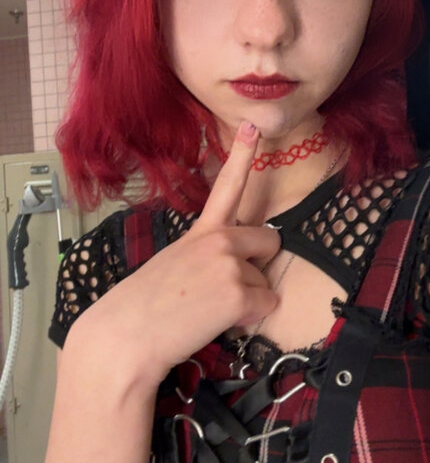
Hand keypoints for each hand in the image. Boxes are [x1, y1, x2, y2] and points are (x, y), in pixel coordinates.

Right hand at [71, 120, 280, 387]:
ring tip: (207, 311)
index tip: (254, 125)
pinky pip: (266, 305)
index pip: (226, 187)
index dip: (243, 155)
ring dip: (247, 301)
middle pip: (270, 240)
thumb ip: (206, 258)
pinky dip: (248, 320)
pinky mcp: (238, 293)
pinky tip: (217, 323)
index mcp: (200, 232)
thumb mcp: (173, 267)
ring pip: (265, 283)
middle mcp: (218, 240)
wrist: (127, 336)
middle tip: (226, 289)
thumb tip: (233, 273)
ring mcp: (229, 265)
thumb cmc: (143, 308)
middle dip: (259, 265)